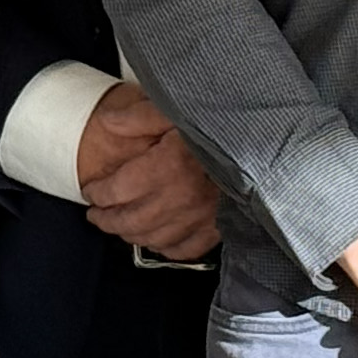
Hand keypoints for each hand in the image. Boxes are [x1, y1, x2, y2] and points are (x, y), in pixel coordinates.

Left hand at [79, 88, 221, 260]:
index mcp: (165, 167)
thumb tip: (108, 123)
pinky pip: (184, 249)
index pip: (116, 190)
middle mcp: (179, 198)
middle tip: (96, 214)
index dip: (98, 192)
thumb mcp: (176, 108)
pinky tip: (158, 241)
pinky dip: (166, 248)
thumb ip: (139, 116)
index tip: (91, 189)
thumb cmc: (222, 124)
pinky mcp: (218, 227)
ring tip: (120, 227)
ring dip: (130, 235)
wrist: (267, 144)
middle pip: (129, 220)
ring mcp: (199, 217)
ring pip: (153, 238)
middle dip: (106, 219)